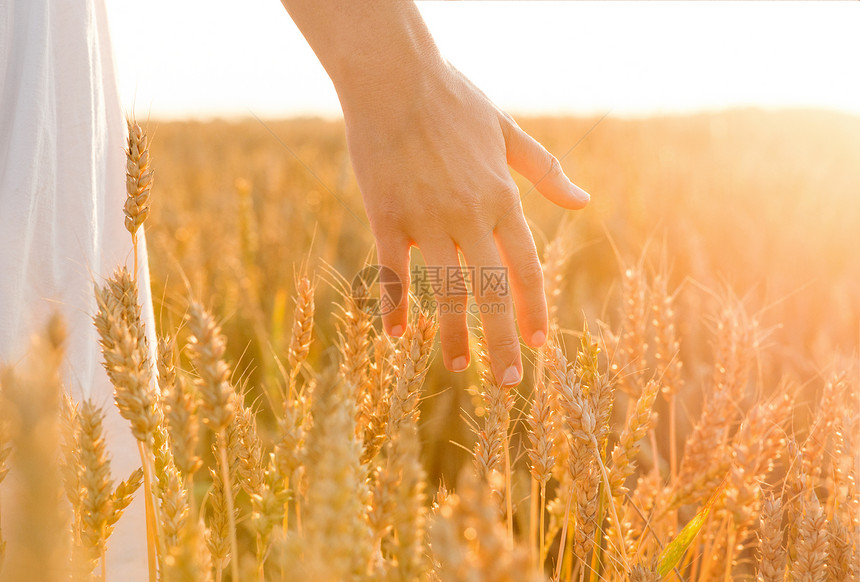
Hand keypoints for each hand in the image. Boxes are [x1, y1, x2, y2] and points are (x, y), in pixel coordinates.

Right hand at [342, 62, 589, 384]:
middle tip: (509, 381)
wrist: (394, 76)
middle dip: (504, 339)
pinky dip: (396, 305)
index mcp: (502, 197)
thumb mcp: (508, 132)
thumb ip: (545, 171)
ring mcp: (426, 219)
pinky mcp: (387, 217)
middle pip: (493, 290)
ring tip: (461, 368)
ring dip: (454, 334)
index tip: (539, 344)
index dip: (534, 308)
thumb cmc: (454, 100)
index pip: (526, 266)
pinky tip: (398, 336)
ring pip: (446, 290)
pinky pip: (392, 272)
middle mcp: (469, 215)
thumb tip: (584, 201)